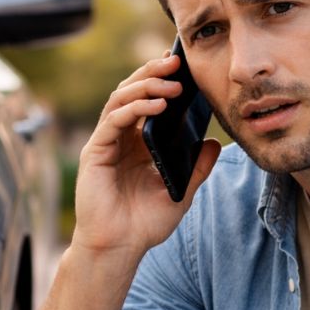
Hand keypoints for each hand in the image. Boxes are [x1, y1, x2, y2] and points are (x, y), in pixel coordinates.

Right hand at [71, 52, 221, 261]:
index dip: (160, 79)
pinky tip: (156, 106)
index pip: (147, 101)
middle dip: (153, 72)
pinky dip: (134, 109)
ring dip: (145, 87)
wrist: (119, 248)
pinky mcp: (95, 153)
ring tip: (171, 84)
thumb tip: (214, 144)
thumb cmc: (144, 224)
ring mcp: (105, 144)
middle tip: (176, 61)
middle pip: (132, 92)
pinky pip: (113, 121)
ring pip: (120, 100)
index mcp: (137, 144)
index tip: (181, 64)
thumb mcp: (180, 192)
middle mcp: (119, 139)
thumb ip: (196, 168)